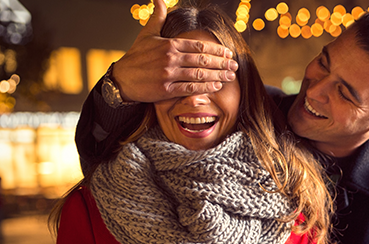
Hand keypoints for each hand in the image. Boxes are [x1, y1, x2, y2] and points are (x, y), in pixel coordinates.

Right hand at [112, 0, 237, 102]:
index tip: (229, 53)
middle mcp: (170, 58)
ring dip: (218, 75)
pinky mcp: (166, 89)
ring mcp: (168, 74)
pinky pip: (190, 88)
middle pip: (202, 60)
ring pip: (199, 74)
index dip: (216, 49)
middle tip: (235, 65)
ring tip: (231, 76)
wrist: (122, 79)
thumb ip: (158, 17)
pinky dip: (205, 87)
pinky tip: (217, 86)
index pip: (198, 45)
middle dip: (222, 62)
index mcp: (169, 44)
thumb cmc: (136, 56)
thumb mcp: (147, 34)